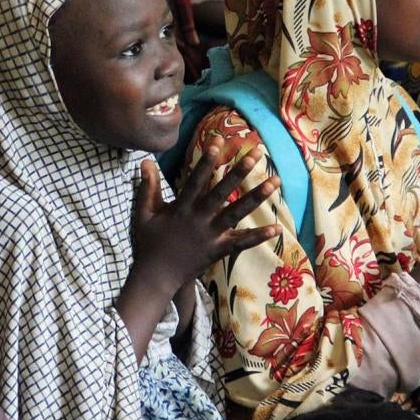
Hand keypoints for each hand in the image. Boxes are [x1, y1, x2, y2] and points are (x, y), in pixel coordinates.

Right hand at [131, 137, 280, 294]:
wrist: (155, 277)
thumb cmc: (148, 242)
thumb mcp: (143, 213)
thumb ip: (147, 187)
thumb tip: (146, 161)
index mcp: (180, 209)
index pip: (195, 180)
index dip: (206, 161)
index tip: (218, 142)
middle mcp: (198, 219)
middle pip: (222, 192)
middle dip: (240, 171)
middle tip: (257, 154)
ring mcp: (210, 236)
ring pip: (237, 212)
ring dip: (257, 197)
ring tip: (275, 181)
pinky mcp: (218, 251)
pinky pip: (241, 242)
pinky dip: (258, 236)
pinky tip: (276, 228)